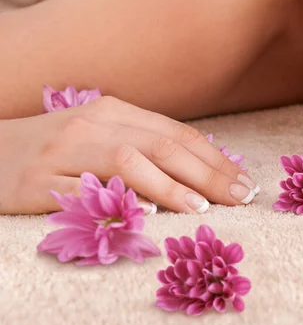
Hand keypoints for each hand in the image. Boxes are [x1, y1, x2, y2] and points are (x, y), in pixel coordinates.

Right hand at [0, 96, 257, 214]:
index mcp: (113, 111)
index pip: (177, 133)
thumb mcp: (100, 133)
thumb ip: (143, 144)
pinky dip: (118, 201)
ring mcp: (64, 152)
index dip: (215, 157)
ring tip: (202, 208)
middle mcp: (92, 125)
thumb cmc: (54, 146)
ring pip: (129, 162)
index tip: (243, 180)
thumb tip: (199, 170)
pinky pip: (84, 192)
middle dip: (208, 172)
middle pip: (162, 146)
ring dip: (171, 186)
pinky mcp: (38, 183)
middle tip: (241, 195)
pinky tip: (147, 214)